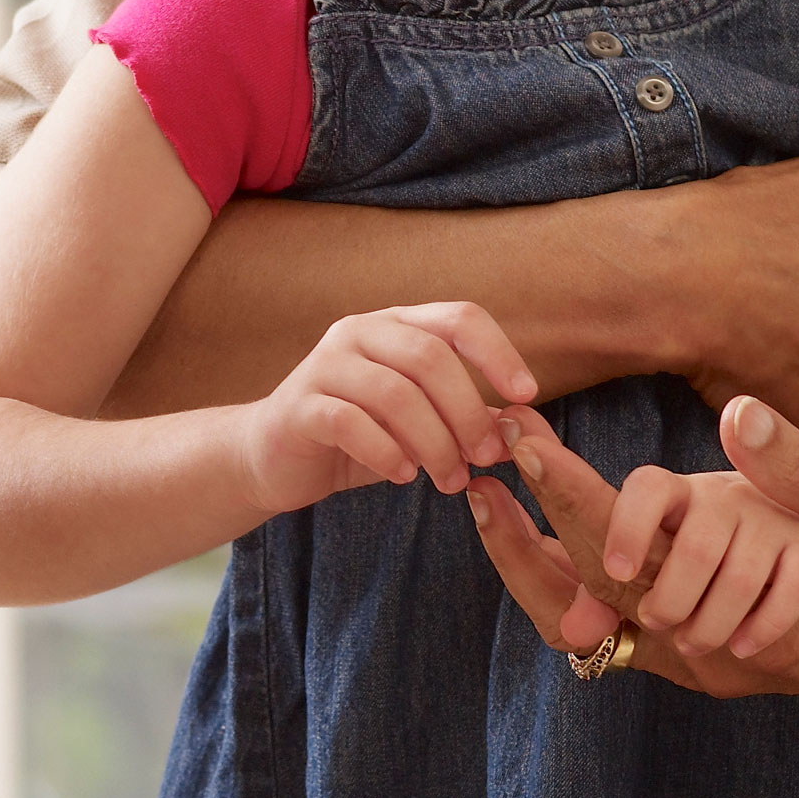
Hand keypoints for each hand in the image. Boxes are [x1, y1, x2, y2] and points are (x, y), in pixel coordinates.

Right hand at [242, 302, 536, 510]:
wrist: (273, 457)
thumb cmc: (358, 436)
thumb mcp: (419, 424)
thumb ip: (464, 421)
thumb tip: (518, 435)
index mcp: (396, 325)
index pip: (459, 317)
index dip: (498, 352)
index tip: (525, 395)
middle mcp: (359, 332)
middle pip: (430, 356)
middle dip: (466, 412)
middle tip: (484, 457)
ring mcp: (325, 365)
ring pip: (394, 393)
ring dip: (433, 442)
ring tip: (448, 480)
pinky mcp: (299, 405)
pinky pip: (350, 422)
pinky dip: (386, 453)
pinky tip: (402, 476)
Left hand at [465, 398, 798, 707]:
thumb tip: (739, 417)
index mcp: (740, 625)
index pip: (629, 557)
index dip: (571, 493)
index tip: (524, 441)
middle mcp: (708, 659)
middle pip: (593, 589)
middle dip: (530, 524)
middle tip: (488, 446)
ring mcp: (705, 664)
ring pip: (599, 615)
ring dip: (542, 558)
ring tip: (491, 487)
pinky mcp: (708, 653)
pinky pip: (625, 619)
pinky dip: (581, 577)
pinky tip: (547, 534)